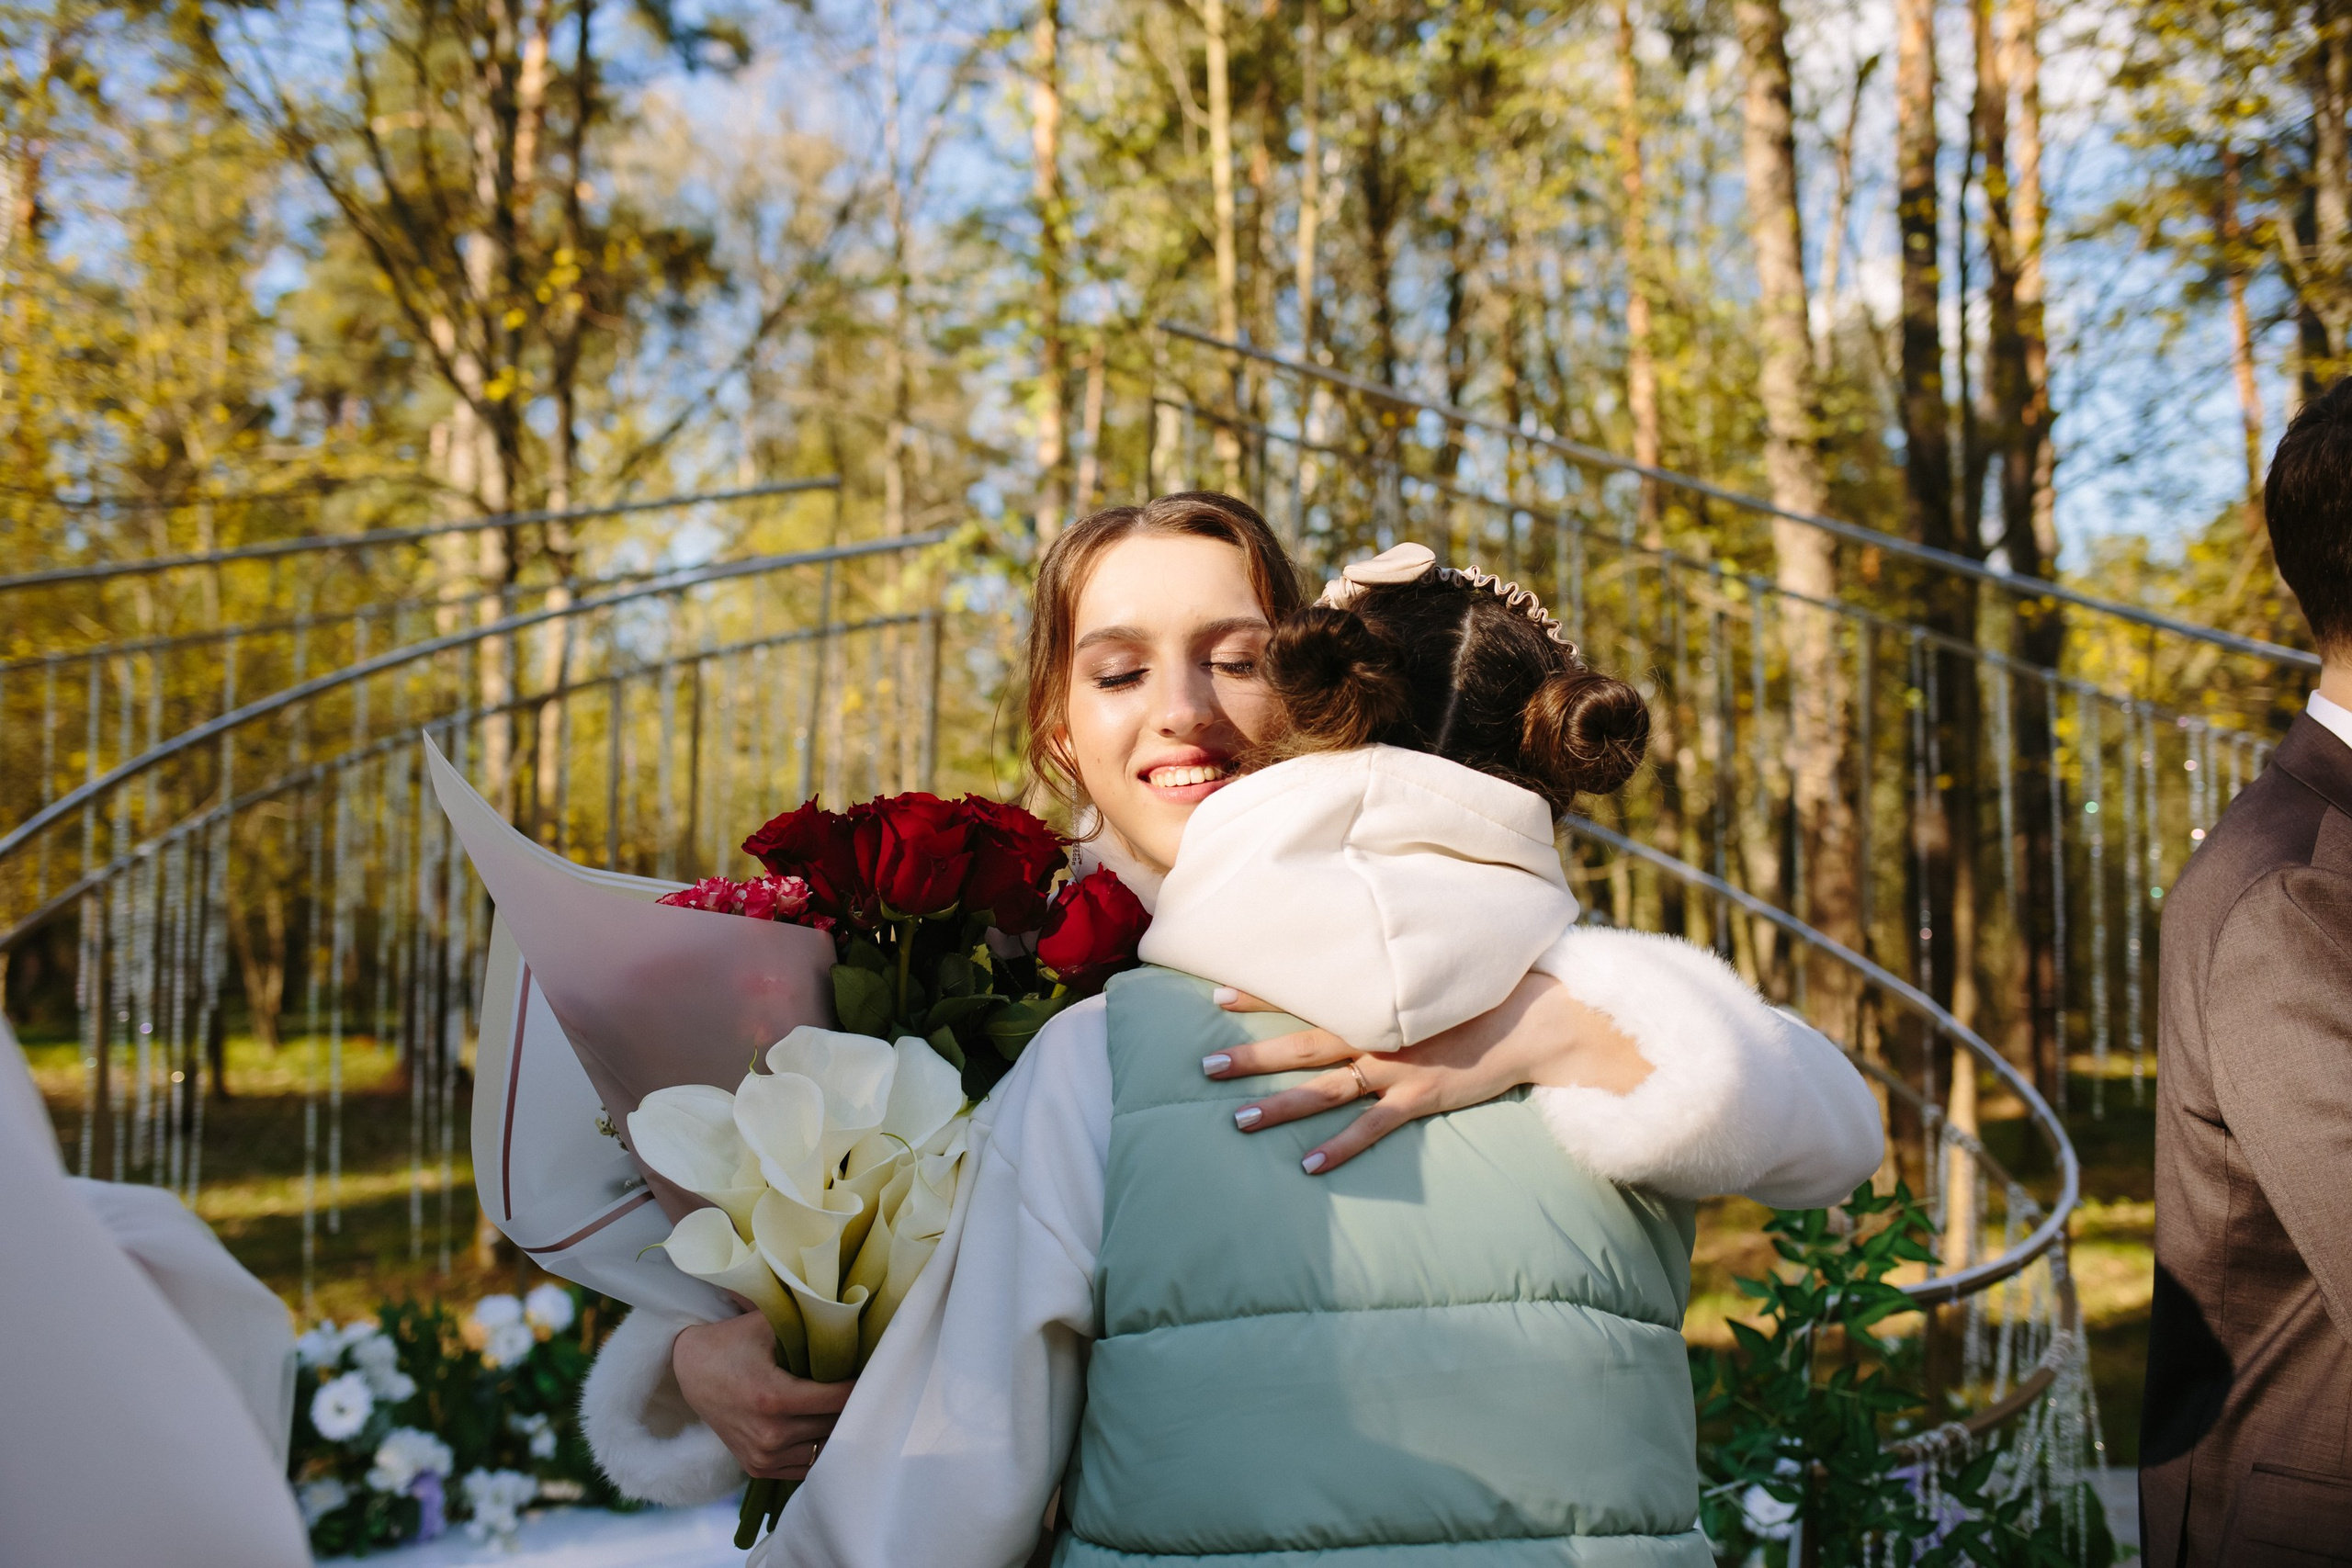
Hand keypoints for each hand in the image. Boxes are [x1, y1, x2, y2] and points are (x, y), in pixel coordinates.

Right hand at [671, 1309, 852, 1479]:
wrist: (691, 1371)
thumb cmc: (734, 1342)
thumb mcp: (767, 1324)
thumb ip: (807, 1322)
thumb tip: (851, 1318)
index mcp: (774, 1399)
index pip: (838, 1399)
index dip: (860, 1385)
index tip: (873, 1370)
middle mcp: (769, 1435)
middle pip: (834, 1425)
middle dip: (853, 1405)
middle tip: (868, 1386)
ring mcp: (763, 1456)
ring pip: (823, 1449)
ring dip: (837, 1429)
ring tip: (847, 1406)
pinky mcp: (757, 1468)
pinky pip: (805, 1466)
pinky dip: (818, 1447)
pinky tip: (824, 1425)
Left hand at [1204, 972, 1650, 1173]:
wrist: (1537, 1016)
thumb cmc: (1487, 989)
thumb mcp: (1434, 975)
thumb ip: (1394, 977)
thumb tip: (1361, 969)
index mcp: (1377, 1001)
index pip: (1307, 995)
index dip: (1261, 995)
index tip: (1215, 996)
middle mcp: (1378, 1033)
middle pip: (1302, 1046)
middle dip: (1252, 1056)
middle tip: (1205, 1067)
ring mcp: (1398, 1068)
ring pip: (1326, 1090)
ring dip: (1281, 1106)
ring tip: (1238, 1120)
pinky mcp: (1422, 1097)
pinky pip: (1372, 1130)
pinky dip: (1340, 1149)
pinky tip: (1309, 1167)